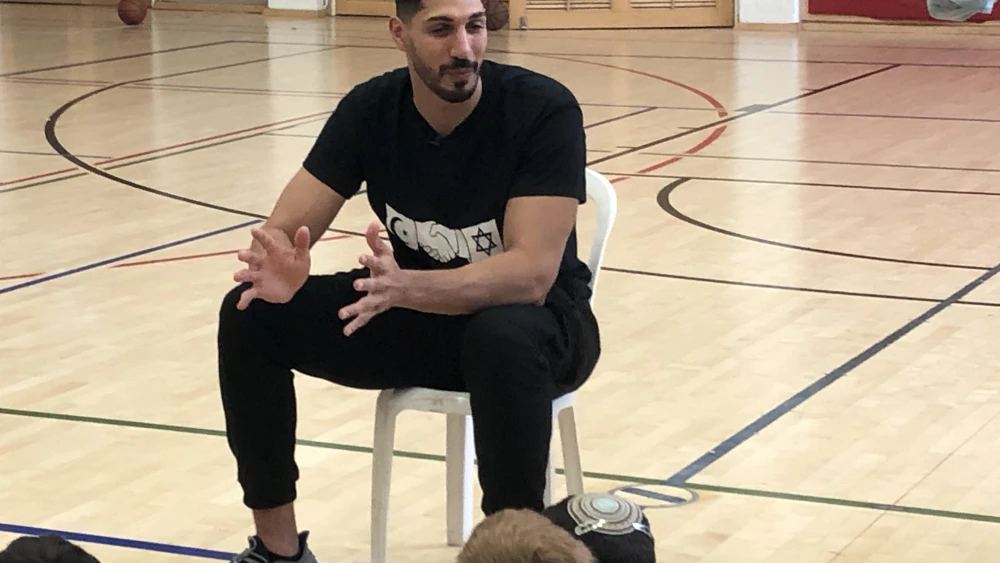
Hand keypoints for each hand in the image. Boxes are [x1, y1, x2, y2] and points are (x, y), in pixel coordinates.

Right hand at [233, 226, 310, 309]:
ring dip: (242, 275)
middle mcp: (262, 263)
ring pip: (248, 275)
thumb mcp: (302, 256)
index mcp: (273, 253)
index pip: (267, 242)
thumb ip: (302, 243)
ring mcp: (259, 276)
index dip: (261, 236)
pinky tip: (240, 306)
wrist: (292, 284)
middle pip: (252, 258)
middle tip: (241, 254)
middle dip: (246, 256)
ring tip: (236, 276)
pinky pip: (249, 294)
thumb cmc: (295, 267)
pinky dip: (244, 300)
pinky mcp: (259, 289)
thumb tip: (304, 227)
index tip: (253, 230)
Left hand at [338, 221, 403, 335]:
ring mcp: (378, 299)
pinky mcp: (374, 309)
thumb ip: (375, 239)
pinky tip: (346, 331)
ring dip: (355, 309)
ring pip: (367, 304)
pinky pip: (365, 318)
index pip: (376, 262)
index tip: (361, 257)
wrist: (404, 289)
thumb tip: (372, 223)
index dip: (369, 259)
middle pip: (374, 285)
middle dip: (366, 285)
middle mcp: (382, 285)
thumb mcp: (384, 252)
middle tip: (356, 285)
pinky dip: (356, 325)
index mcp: (384, 269)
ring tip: (342, 313)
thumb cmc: (389, 268)